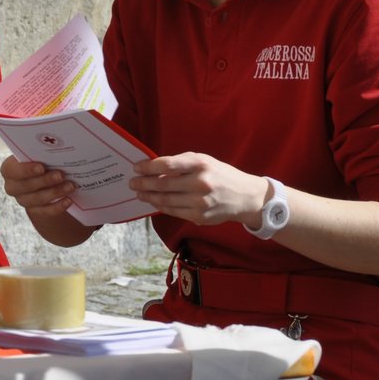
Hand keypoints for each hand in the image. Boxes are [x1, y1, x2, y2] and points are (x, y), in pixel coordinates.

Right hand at [0, 156, 95, 246]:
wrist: (45, 179)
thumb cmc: (42, 159)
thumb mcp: (40, 153)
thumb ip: (44, 149)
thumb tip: (59, 139)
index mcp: (9, 169)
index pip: (10, 170)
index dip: (25, 170)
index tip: (41, 167)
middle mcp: (13, 186)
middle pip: (25, 186)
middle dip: (44, 181)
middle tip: (61, 175)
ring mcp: (23, 200)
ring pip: (37, 199)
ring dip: (55, 192)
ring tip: (70, 186)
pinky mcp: (35, 211)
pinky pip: (45, 211)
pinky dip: (57, 206)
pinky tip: (68, 200)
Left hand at [129, 152, 268, 226]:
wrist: (245, 197)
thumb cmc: (221, 175)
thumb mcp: (205, 162)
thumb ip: (182, 165)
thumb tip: (154, 170)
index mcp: (201, 164)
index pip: (168, 164)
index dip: (149, 167)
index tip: (136, 167)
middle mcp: (200, 183)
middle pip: (163, 184)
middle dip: (143, 183)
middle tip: (132, 182)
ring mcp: (199, 202)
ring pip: (165, 200)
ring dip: (148, 196)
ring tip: (139, 193)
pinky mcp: (199, 217)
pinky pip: (173, 211)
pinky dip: (160, 206)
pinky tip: (153, 201)